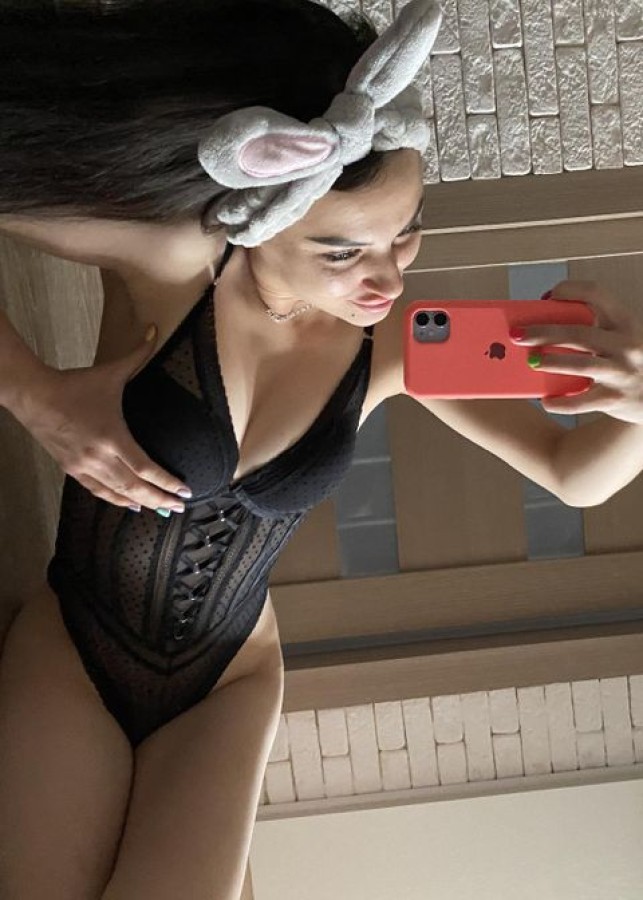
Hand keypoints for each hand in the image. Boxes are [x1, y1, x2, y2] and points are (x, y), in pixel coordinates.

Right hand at [14, 326, 192, 511]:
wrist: (34, 395)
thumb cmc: (74, 384)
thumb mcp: (110, 372)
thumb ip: (138, 354)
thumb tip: (155, 330)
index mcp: (112, 437)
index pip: (145, 468)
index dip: (166, 482)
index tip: (184, 491)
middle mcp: (99, 457)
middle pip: (134, 487)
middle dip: (159, 499)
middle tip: (179, 507)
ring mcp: (84, 466)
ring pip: (116, 493)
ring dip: (140, 503)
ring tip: (160, 510)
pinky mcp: (72, 469)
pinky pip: (98, 491)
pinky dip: (115, 499)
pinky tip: (129, 505)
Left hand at [510, 280, 642, 424]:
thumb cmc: (630, 362)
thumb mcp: (621, 337)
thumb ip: (593, 329)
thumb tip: (540, 329)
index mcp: (625, 322)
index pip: (596, 294)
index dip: (569, 290)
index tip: (547, 297)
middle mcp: (626, 344)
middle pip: (578, 333)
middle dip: (544, 332)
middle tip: (517, 335)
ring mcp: (622, 372)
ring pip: (580, 365)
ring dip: (551, 363)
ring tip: (531, 363)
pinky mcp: (615, 399)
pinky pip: (582, 402)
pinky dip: (561, 403)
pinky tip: (545, 401)